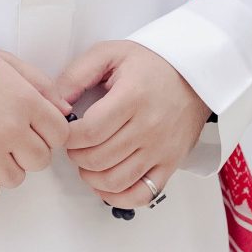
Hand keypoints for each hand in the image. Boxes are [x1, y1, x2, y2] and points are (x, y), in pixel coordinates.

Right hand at [0, 50, 74, 202]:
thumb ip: (40, 84)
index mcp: (24, 101)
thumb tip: (64, 111)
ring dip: (5, 168)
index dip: (49, 133)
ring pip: (15, 179)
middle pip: (40, 161)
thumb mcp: (5, 62)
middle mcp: (10, 128)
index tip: (35, 129)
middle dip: (29, 153)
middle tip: (10, 140)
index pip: (60, 134)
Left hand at [54, 39, 210, 207]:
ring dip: (91, 177)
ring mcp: (161, 149)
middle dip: (76, 155)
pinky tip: (107, 184)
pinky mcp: (170, 163)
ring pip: (115, 181)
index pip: (89, 132)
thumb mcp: (110, 54)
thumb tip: (55, 105)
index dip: (67, 137)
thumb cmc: (151, 63)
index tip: (65, 130)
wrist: (195, 75)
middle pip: (98, 159)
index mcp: (132, 97)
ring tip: (88, 161)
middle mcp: (149, 127)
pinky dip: (119, 197)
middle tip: (75, 144)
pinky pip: (142, 195)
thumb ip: (76, 75)